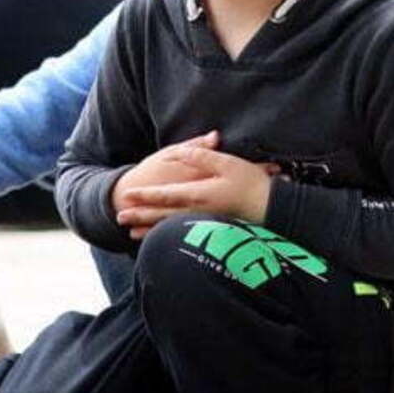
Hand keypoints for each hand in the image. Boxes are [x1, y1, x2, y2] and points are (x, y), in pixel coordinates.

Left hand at [114, 142, 277, 239]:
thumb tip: (180, 152)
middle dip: (139, 216)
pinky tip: (160, 240)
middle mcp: (198, 212)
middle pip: (162, 216)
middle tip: (118, 218)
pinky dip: (168, 236)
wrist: (275, 211)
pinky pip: (183, 234)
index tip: (127, 196)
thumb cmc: (252, 185)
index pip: (165, 196)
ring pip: (170, 228)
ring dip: (149, 229)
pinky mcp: (212, 230)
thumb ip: (201, 158)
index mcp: (199, 195)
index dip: (145, 195)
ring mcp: (204, 224)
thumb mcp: (227, 164)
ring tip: (130, 233)